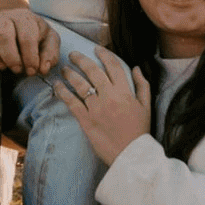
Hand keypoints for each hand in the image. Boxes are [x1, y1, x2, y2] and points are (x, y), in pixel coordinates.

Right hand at [0, 5, 62, 77]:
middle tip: (15, 69)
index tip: (31, 70)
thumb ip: (50, 53)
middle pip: (2, 35)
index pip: (26, 37)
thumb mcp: (48, 39)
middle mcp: (3, 17)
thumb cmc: (32, 32)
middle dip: (10, 57)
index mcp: (24, 18)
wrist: (12, 18)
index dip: (30, 57)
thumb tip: (43, 68)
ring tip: (0, 66)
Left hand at [53, 43, 151, 163]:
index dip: (104, 54)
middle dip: (81, 59)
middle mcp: (109, 97)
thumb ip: (142, 85)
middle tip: (73, 54)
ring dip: (70, 73)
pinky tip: (57, 85)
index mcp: (125, 92)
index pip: (113, 66)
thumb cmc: (140, 131)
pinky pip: (72, 102)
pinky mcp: (86, 121)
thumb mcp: (146, 106)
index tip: (96, 49)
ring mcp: (96, 108)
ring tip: (64, 68)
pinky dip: (63, 92)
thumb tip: (136, 67)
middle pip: (93, 71)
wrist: (132, 156)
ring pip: (80, 84)